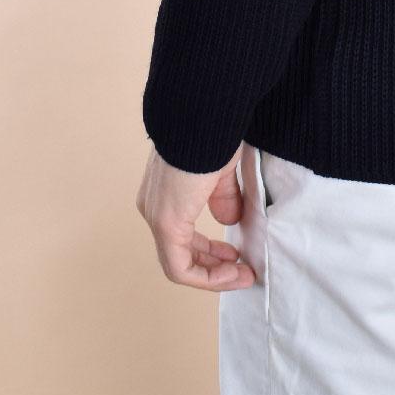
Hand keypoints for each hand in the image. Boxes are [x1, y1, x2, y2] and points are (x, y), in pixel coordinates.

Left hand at [136, 142, 256, 289]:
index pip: (181, 235)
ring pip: (178, 263)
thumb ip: (222, 196)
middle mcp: (153, 207)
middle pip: (179, 253)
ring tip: (241, 276)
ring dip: (212, 275)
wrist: (201, 118)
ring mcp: (156, 216)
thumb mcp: (220, 171)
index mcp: (164, 193)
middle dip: (213, 265)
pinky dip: (207, 276)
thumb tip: (229, 219)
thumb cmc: (212, 133)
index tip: (235, 253)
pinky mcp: (165, 222)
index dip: (209, 250)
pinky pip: (179, 266)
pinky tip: (232, 272)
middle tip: (241, 268)